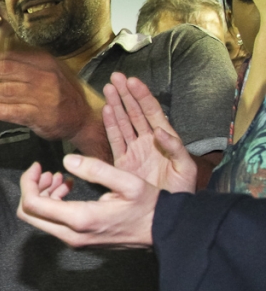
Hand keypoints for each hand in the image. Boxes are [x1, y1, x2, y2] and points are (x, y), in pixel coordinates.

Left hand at [0, 49, 103, 143]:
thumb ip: (25, 63)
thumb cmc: (61, 93)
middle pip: (4, 69)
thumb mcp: (48, 71)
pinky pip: (16, 112)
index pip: (8, 55)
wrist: (84, 116)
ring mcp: (44, 96)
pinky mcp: (42, 115)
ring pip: (7, 90)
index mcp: (43, 61)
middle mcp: (44, 75)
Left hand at [17, 156, 157, 247]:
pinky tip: (69, 188)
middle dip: (33, 188)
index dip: (28, 182)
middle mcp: (72, 234)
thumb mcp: (127, 181)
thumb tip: (66, 160)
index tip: (37, 166)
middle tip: (48, 171)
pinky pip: (53, 222)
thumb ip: (95, 169)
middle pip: (29, 214)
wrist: (162, 232)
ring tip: (61, 177)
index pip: (32, 204)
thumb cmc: (148, 207)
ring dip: (44, 194)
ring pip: (40, 219)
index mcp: (80, 219)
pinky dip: (54, 203)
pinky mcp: (79, 239)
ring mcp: (74, 240)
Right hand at [103, 72, 195, 192]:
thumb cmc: (181, 190)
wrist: (165, 213)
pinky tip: (106, 111)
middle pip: (135, 112)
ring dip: (116, 105)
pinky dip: (110, 125)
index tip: (132, 81)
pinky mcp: (123, 162)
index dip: (142, 95)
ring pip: (123, 122)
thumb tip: (159, 131)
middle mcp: (148, 141)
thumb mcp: (185, 168)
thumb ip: (175, 148)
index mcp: (165, 139)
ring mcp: (134, 150)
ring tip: (108, 88)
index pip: (152, 112)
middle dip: (126, 94)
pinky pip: (115, 140)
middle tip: (115, 77)